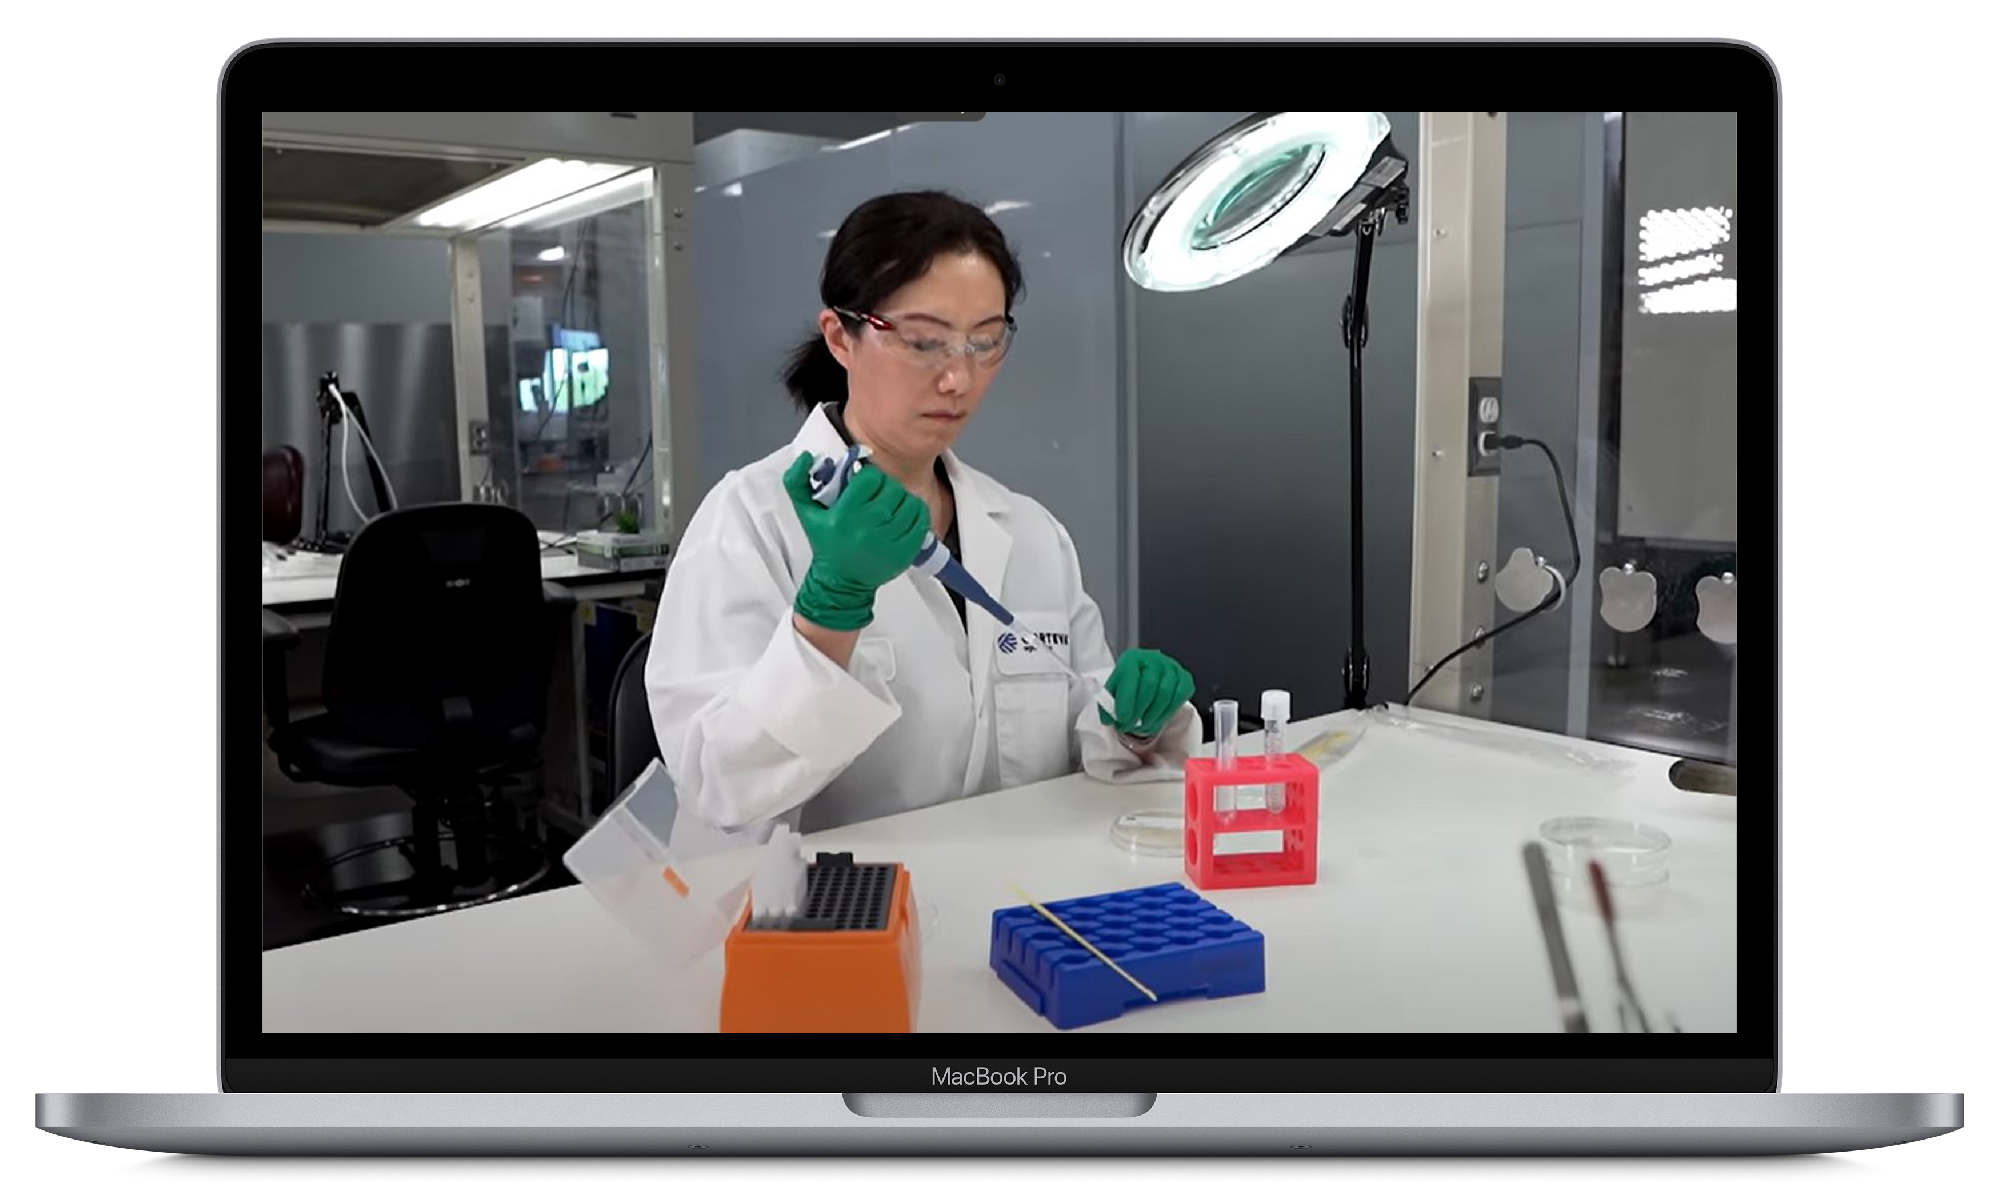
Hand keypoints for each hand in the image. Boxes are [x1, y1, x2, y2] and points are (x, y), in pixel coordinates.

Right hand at [782, 452, 929, 630]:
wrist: (841, 583)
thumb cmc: (826, 544)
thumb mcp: (805, 512)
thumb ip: (797, 480)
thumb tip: (808, 456)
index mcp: (844, 515)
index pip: (871, 478)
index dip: (870, 476)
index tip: (866, 484)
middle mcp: (867, 528)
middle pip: (892, 488)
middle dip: (886, 488)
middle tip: (878, 496)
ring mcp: (888, 541)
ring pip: (909, 502)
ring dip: (902, 500)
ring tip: (891, 506)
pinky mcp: (905, 552)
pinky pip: (921, 521)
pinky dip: (916, 514)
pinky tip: (904, 516)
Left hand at [1097, 648, 1194, 739]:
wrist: (1145, 679)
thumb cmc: (1128, 686)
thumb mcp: (1113, 693)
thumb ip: (1108, 705)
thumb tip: (1109, 719)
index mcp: (1132, 658)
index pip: (1130, 677)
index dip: (1126, 701)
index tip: (1122, 719)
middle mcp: (1153, 659)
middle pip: (1149, 686)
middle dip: (1139, 711)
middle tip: (1130, 726)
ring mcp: (1171, 667)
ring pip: (1165, 694)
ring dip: (1153, 715)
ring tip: (1143, 726)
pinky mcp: (1184, 678)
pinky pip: (1179, 696)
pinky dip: (1167, 712)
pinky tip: (1157, 718)